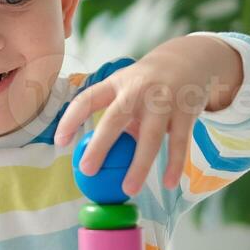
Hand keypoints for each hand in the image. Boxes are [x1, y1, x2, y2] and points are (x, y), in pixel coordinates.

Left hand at [53, 36, 241, 195]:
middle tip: (87, 171)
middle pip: (115, 119)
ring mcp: (163, 99)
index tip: (59, 142)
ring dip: (139, 165)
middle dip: (99, 146)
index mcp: (116, 83)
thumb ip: (119, 119)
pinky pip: (178, 142)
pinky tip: (168, 183)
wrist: (191, 59)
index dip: (70, 119)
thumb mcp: (130, 90)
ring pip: (150, 137)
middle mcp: (137, 89)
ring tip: (129, 190)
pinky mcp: (186, 111)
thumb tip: (101, 156)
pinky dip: (174, 164)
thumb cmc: (149, 84)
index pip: (87, 99)